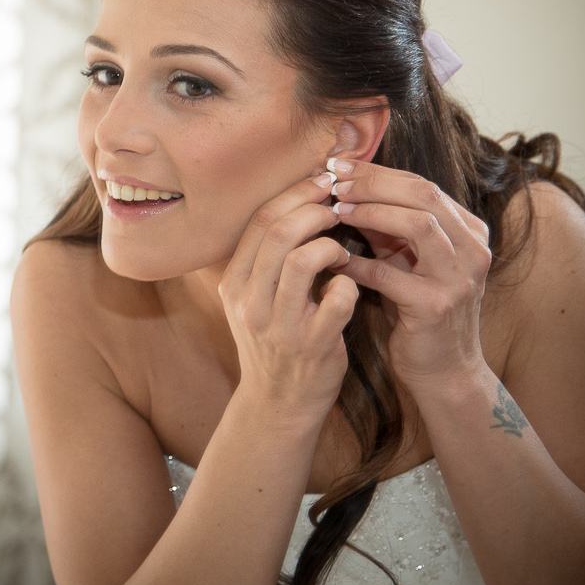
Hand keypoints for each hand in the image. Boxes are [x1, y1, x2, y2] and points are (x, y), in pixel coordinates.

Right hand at [218, 173, 360, 421]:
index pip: (260, 221)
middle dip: (315, 209)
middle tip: (338, 206)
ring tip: (342, 249)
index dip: (294, 194)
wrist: (278, 402)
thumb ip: (266, 260)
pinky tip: (350, 285)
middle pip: (279, 232)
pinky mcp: (312, 344)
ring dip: (332, 245)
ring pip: (304, 260)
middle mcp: (249, 301)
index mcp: (234, 283)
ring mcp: (279, 324)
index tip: (321, 182)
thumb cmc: (274, 341)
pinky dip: (350, 283)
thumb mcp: (252, 300)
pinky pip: (338, 298)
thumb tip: (296, 205)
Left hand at [326, 158, 491, 390]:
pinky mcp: (436, 307)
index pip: (423, 185)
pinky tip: (332, 259)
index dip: (379, 172)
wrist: (444, 371)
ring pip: (417, 225)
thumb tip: (349, 187)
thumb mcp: (410, 260)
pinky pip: (389, 275)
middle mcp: (473, 250)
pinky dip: (356, 264)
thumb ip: (388, 226)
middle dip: (374, 183)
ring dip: (371, 212)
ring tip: (336, 209)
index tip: (339, 165)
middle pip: (423, 195)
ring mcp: (459, 278)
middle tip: (334, 181)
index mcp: (469, 232)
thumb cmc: (420, 310)